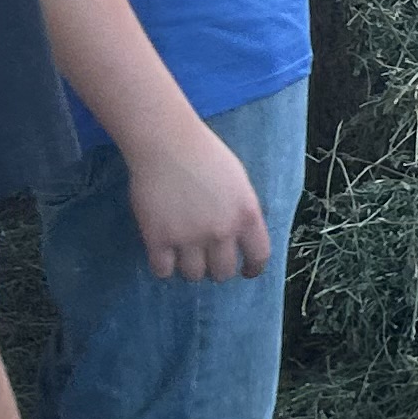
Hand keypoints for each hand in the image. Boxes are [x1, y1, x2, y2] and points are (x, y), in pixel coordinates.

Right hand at [128, 120, 270, 280]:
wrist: (167, 143)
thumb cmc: (205, 155)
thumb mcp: (239, 183)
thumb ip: (242, 212)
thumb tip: (240, 239)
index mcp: (246, 215)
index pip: (259, 256)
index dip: (253, 269)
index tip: (245, 272)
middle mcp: (221, 231)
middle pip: (222, 272)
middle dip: (216, 269)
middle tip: (207, 260)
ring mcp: (189, 237)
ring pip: (193, 275)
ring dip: (190, 268)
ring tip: (183, 254)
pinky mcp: (158, 238)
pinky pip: (162, 271)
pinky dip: (163, 266)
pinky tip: (162, 254)